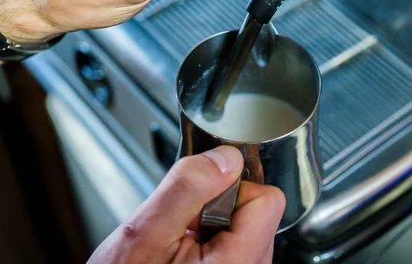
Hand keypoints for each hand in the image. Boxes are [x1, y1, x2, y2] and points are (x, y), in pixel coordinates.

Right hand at [88, 146, 284, 263]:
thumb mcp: (144, 232)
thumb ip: (187, 189)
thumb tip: (226, 157)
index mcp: (240, 263)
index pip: (267, 199)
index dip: (228, 189)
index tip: (199, 203)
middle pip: (255, 206)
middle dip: (215, 205)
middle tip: (182, 228)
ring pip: (244, 218)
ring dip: (210, 220)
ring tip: (181, 241)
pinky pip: (235, 235)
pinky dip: (209, 234)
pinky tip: (186, 248)